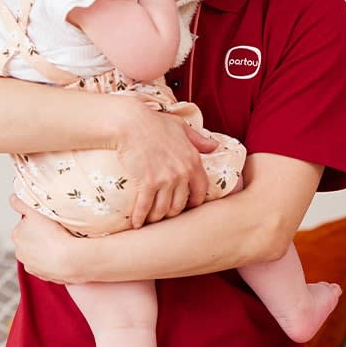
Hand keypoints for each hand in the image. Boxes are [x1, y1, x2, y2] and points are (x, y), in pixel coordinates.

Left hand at [10, 196, 77, 282]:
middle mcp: (19, 251)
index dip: (38, 222)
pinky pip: (45, 265)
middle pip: (30, 240)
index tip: (49, 223)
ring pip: (37, 253)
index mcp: (17, 234)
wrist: (70, 259)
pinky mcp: (40, 275)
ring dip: (45, 249)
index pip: (25, 225)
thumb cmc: (54, 233)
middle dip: (40, 237)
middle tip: (56, 233)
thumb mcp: (36, 210)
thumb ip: (21, 203)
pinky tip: (60, 256)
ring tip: (60, 245)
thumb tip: (12, 198)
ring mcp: (30, 265)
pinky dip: (50, 261)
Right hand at [116, 101, 216, 227]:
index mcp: (193, 161)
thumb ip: (198, 139)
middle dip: (172, 213)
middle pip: (180, 204)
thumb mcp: (181, 127)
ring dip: (156, 217)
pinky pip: (145, 207)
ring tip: (150, 219)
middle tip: (164, 214)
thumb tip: (214, 146)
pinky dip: (140, 217)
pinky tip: (137, 223)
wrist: (131, 123)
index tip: (187, 206)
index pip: (201, 190)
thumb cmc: (154, 122)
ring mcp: (165, 179)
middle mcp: (182, 173)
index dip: (195, 202)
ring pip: (163, 209)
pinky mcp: (147, 183)